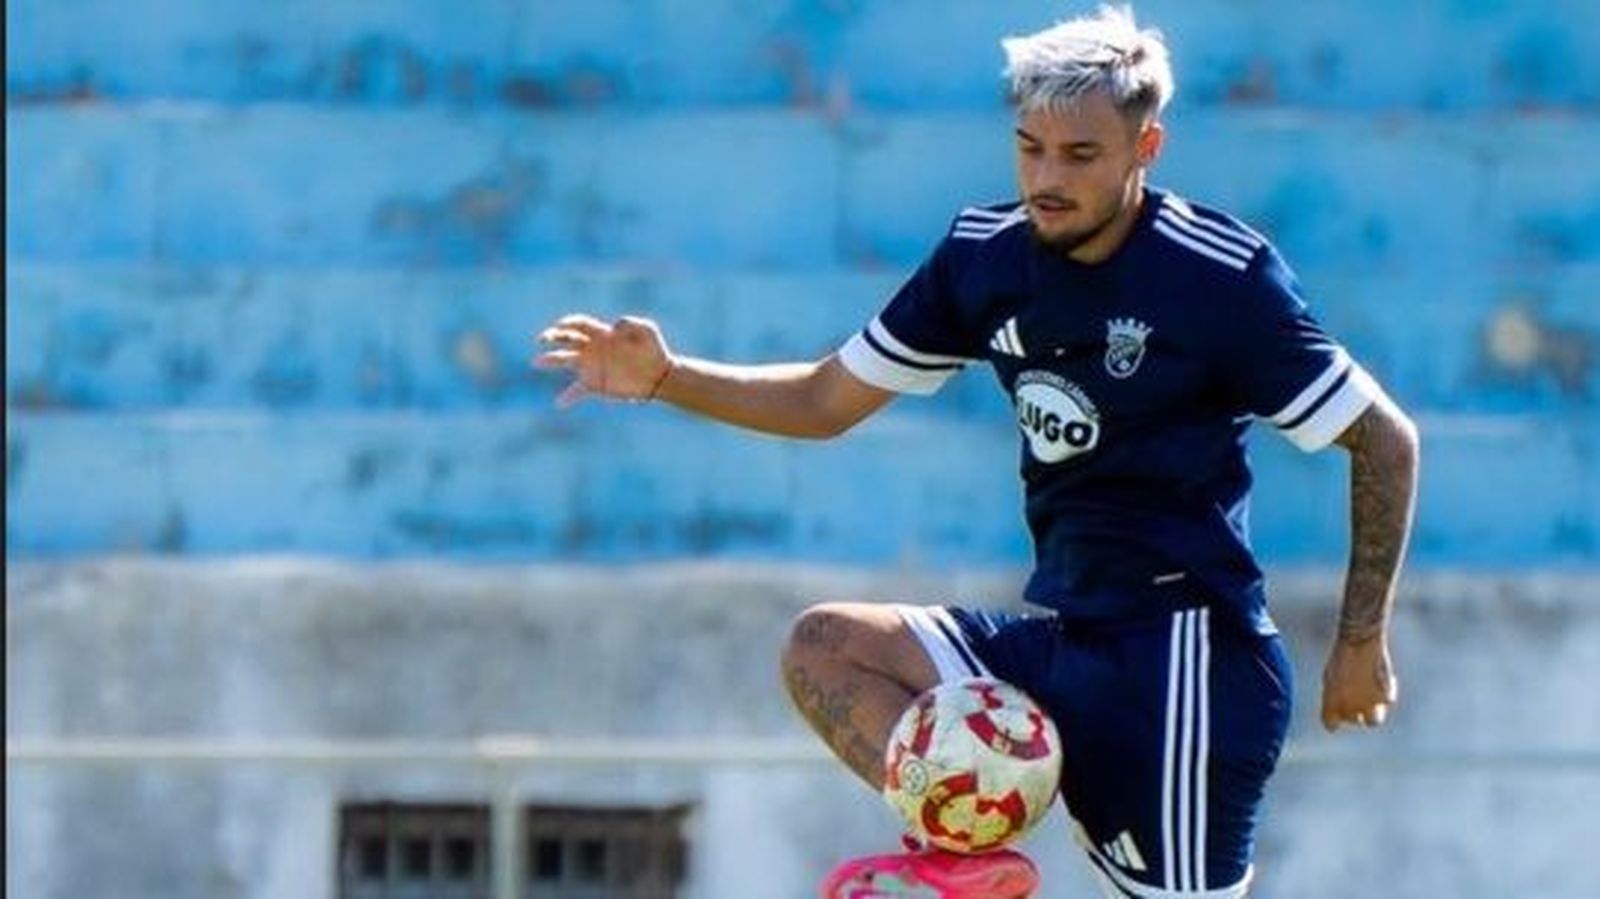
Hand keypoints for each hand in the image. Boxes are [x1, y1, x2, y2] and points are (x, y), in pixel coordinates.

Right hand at [533, 314, 673, 407]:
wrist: (659, 375)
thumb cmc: (654, 349)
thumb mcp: (647, 330)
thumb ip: (631, 323)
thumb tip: (614, 327)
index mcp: (602, 334)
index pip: (579, 324)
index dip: (568, 323)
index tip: (560, 326)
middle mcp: (593, 349)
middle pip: (567, 340)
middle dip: (552, 338)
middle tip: (542, 340)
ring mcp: (593, 367)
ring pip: (566, 362)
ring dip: (550, 360)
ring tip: (536, 362)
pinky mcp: (596, 385)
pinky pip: (578, 390)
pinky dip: (568, 396)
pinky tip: (560, 402)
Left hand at [1320, 634, 1398, 731]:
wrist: (1359, 641)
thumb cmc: (1342, 656)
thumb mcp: (1330, 676)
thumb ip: (1334, 696)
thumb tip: (1339, 709)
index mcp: (1330, 703)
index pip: (1330, 725)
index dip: (1335, 720)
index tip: (1339, 714)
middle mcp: (1348, 708)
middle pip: (1354, 720)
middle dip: (1356, 711)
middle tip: (1359, 696)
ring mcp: (1367, 705)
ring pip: (1373, 721)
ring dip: (1373, 711)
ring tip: (1373, 698)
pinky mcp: (1384, 697)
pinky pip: (1388, 701)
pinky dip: (1387, 692)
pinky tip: (1383, 680)